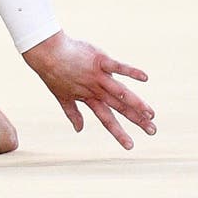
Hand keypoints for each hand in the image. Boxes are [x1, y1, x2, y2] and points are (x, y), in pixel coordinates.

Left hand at [22, 30, 154, 149]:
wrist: (44, 51)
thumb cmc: (53, 73)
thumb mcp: (61, 96)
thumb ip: (73, 113)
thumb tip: (78, 130)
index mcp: (88, 98)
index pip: (106, 119)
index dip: (118, 132)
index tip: (130, 146)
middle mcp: (96, 88)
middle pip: (119, 106)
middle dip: (136, 119)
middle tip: (153, 131)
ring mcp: (98, 75)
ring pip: (120, 90)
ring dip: (136, 102)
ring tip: (150, 113)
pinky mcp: (99, 60)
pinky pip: (117, 66)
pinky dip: (131, 71)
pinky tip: (145, 77)